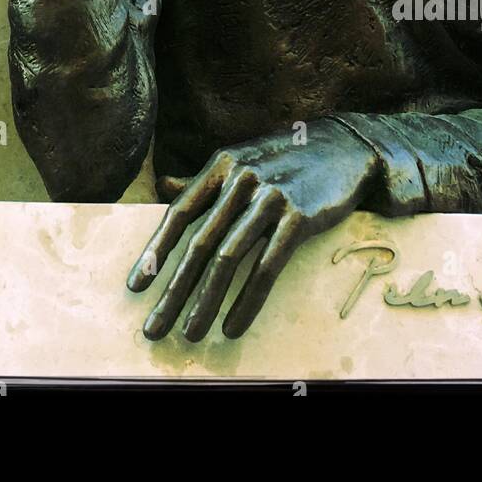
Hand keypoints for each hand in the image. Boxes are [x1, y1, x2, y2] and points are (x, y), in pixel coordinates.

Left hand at [127, 119, 381, 340]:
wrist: (346, 147)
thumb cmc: (287, 159)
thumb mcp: (242, 159)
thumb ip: (205, 180)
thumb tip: (164, 187)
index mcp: (221, 164)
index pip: (179, 212)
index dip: (155, 252)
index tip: (135, 288)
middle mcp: (241, 178)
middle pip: (199, 244)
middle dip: (173, 291)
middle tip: (154, 328)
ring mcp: (270, 196)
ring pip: (228, 259)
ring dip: (204, 303)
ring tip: (189, 334)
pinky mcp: (299, 216)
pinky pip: (266, 268)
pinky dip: (246, 301)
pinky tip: (232, 327)